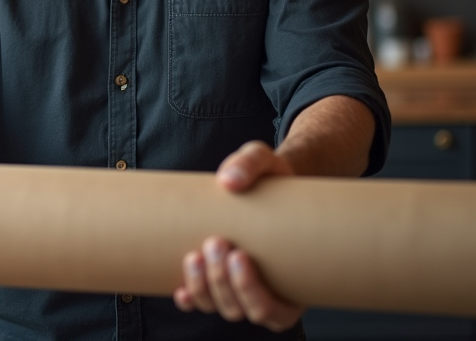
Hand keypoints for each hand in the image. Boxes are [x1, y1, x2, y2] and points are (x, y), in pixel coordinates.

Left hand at [172, 141, 303, 331]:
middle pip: (241, 308)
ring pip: (219, 306)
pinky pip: (201, 301)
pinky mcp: (216, 281)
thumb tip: (229, 180)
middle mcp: (267, 293)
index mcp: (294, 281)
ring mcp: (239, 289)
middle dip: (223, 281)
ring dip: (204, 287)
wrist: (260, 183)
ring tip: (196, 255)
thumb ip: (251, 163)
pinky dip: (190, 298)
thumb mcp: (267, 162)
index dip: (252, 293)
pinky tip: (180, 291)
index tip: (239, 256)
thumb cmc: (272, 180)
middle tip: (217, 242)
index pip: (276, 312)